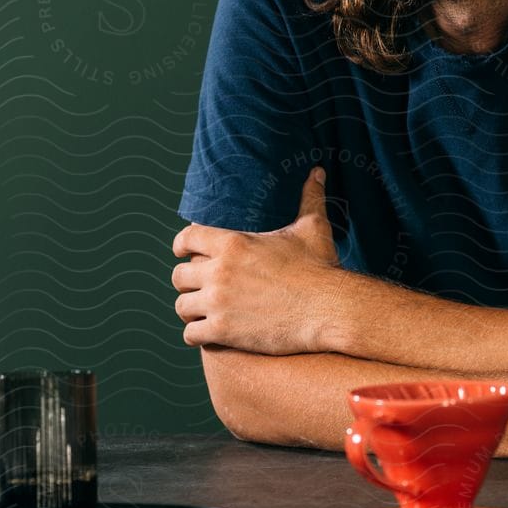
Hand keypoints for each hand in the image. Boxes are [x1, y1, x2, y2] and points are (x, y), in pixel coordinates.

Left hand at [172, 168, 341, 353]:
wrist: (329, 309)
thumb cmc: (320, 268)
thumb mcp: (313, 228)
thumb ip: (309, 198)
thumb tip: (317, 172)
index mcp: (233, 243)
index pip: (187, 238)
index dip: (181, 244)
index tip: (182, 251)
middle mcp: (219, 272)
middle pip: (179, 275)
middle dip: (187, 282)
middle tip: (200, 287)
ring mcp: (219, 303)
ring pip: (182, 306)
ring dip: (191, 310)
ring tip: (202, 313)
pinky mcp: (224, 332)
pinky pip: (191, 335)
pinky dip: (196, 335)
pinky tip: (207, 334)